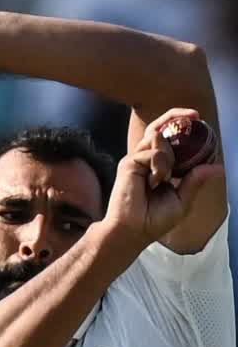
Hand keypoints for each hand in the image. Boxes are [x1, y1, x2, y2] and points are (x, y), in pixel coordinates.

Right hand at [105, 107, 224, 246]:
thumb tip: (217, 167)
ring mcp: (136, 160)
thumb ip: (195, 182)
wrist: (132, 231)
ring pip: (158, 138)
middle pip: (159, 128)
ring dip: (169, 154)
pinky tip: (155, 181)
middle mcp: (145, 160)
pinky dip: (159, 165)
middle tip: (195, 115)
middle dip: (175, 116)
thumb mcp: (182, 201)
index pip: (168, 139)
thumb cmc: (153, 220)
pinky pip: (151, 153)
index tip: (198, 119)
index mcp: (158, 167)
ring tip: (165, 177)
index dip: (181, 126)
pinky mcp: (128, 164)